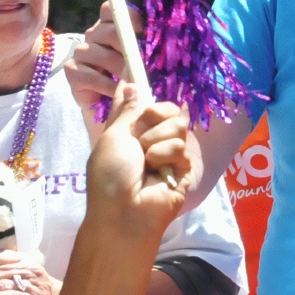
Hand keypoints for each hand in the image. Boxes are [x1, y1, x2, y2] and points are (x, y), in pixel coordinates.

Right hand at [66, 1, 144, 143]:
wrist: (117, 114)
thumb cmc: (136, 86)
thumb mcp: (147, 66)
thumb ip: (150, 50)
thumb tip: (167, 41)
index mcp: (112, 28)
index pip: (111, 10)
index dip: (126, 16)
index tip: (142, 30)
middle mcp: (94, 36)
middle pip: (108, 30)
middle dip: (127, 48)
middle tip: (139, 65)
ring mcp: (81, 52)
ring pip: (98, 53)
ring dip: (118, 70)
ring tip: (131, 84)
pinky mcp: (72, 71)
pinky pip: (88, 74)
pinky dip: (105, 85)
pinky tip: (116, 94)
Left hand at [86, 83, 195, 230]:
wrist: (124, 211)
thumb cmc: (110, 174)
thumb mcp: (112, 136)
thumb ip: (126, 109)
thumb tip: (129, 83)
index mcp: (131, 132)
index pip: (146, 105)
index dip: (145, 99)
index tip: (138, 87)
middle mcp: (152, 140)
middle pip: (170, 110)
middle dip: (155, 118)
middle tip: (140, 137)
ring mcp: (169, 155)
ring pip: (178, 126)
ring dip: (157, 141)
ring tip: (146, 161)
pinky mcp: (184, 169)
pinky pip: (181, 147)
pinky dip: (165, 157)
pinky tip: (157, 173)